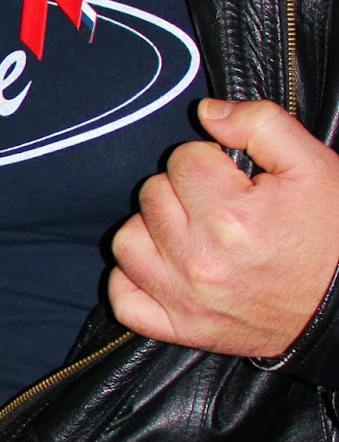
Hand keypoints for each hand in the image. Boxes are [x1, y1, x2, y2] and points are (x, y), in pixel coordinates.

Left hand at [109, 98, 338, 355]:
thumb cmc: (333, 232)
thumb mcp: (313, 165)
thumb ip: (259, 123)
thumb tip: (206, 112)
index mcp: (232, 217)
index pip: (182, 159)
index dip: (210, 159)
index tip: (236, 179)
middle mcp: (201, 261)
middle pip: (151, 195)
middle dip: (182, 190)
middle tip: (220, 204)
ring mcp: (187, 299)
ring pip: (127, 240)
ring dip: (153, 229)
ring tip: (191, 231)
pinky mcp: (183, 329)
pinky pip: (123, 299)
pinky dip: (133, 279)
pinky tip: (163, 265)